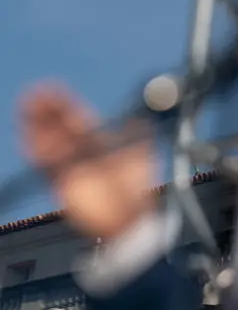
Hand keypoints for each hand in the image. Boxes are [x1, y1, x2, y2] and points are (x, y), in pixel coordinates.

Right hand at [18, 84, 156, 239]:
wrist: (129, 220)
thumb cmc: (135, 192)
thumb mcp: (140, 158)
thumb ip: (137, 137)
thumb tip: (140, 119)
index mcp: (98, 143)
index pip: (76, 118)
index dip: (64, 104)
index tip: (52, 89)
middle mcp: (81, 152)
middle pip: (59, 126)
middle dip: (47, 111)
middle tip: (35, 94)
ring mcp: (70, 166)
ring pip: (48, 141)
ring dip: (36, 125)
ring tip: (26, 108)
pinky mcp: (62, 183)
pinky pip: (45, 166)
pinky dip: (37, 152)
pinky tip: (29, 139)